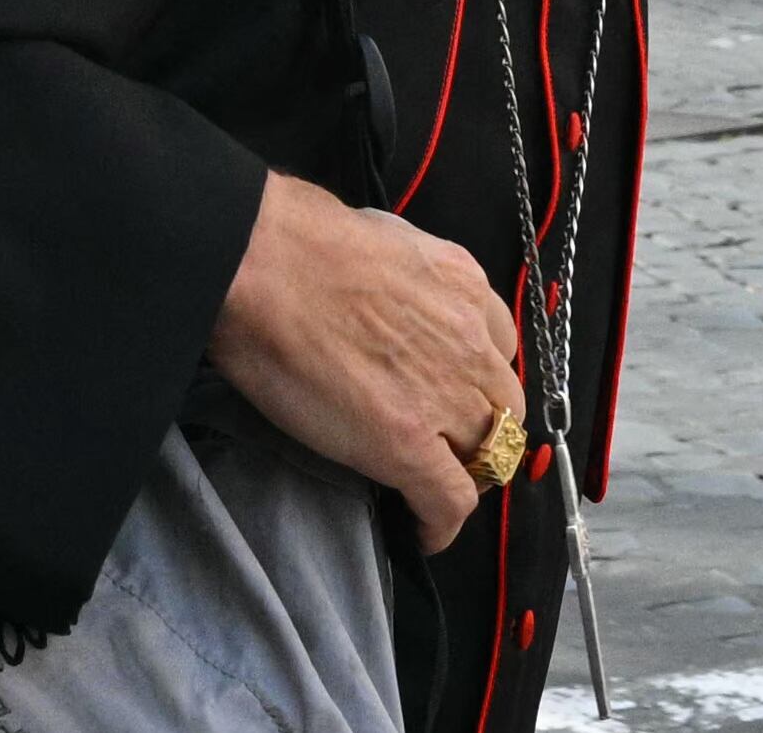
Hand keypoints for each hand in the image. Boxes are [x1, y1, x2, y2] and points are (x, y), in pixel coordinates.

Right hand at [208, 172, 521, 551]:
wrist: (259, 263)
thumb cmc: (291, 236)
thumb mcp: (378, 234)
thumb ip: (402, 272)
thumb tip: (383, 290)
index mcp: (461, 282)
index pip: (498, 344)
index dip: (476, 375)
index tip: (452, 390)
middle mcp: (469, 338)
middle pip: (504, 405)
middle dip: (480, 426)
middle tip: (441, 440)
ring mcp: (444, 394)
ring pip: (487, 454)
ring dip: (464, 472)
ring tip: (429, 484)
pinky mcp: (409, 445)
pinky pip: (450, 501)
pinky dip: (441, 523)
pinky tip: (421, 529)